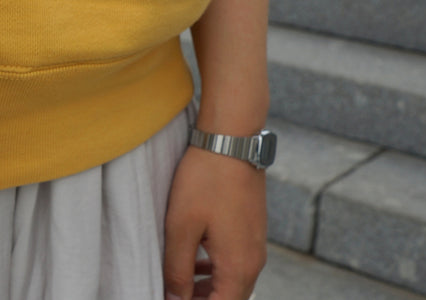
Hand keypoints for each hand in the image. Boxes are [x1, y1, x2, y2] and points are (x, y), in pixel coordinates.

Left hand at [163, 147, 267, 299]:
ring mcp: (255, 246)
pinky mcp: (251, 231)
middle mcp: (254, 261)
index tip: (170, 299)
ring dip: (206, 289)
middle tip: (172, 293)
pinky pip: (235, 263)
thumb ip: (178, 269)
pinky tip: (193, 262)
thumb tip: (174, 299)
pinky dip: (215, 271)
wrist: (231, 141)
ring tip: (177, 284)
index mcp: (239, 267)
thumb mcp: (181, 228)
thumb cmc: (204, 181)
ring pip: (232, 282)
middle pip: (229, 298)